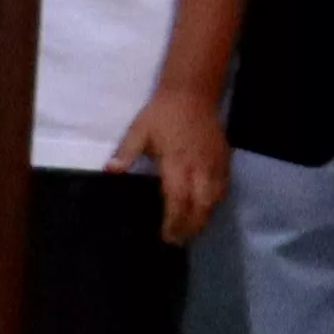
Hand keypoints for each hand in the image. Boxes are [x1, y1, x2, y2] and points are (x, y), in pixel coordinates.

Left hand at [110, 80, 233, 242]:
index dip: (174, 222)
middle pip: (201, 206)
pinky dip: (215, 202)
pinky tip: (206, 208)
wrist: (192, 92)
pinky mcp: (224, 159)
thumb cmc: (162, 113)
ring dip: (204, 217)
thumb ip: (126, 153)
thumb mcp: (139, 130)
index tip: (167, 236)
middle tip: (179, 241)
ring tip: (192, 230)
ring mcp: (215, 164)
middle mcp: (199, 168)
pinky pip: (224, 187)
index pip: (178, 201)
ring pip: (215, 200)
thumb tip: (110, 171)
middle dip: (191, 227)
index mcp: (177, 164)